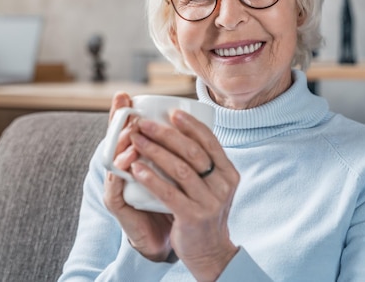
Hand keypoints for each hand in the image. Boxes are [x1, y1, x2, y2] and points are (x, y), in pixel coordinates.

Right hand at [102, 93, 173, 261]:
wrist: (167, 240)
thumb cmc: (174, 202)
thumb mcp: (177, 173)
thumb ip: (179, 153)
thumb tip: (195, 124)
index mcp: (133, 160)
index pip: (124, 132)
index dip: (121, 113)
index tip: (124, 95)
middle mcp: (121, 171)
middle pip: (113, 141)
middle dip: (119, 121)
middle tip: (127, 107)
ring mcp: (116, 187)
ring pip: (113, 160)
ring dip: (121, 143)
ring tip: (132, 131)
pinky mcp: (117, 205)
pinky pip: (116, 185)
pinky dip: (125, 172)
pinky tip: (132, 161)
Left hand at [129, 110, 239, 280]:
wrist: (210, 251)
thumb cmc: (204, 211)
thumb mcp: (213, 185)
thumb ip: (204, 163)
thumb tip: (180, 130)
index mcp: (229, 173)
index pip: (210, 141)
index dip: (190, 124)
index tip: (171, 112)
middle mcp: (223, 185)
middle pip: (192, 151)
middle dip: (165, 134)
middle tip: (143, 123)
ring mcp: (209, 202)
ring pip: (180, 169)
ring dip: (154, 151)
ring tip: (136, 140)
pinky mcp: (193, 217)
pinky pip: (169, 193)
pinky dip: (151, 178)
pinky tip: (136, 168)